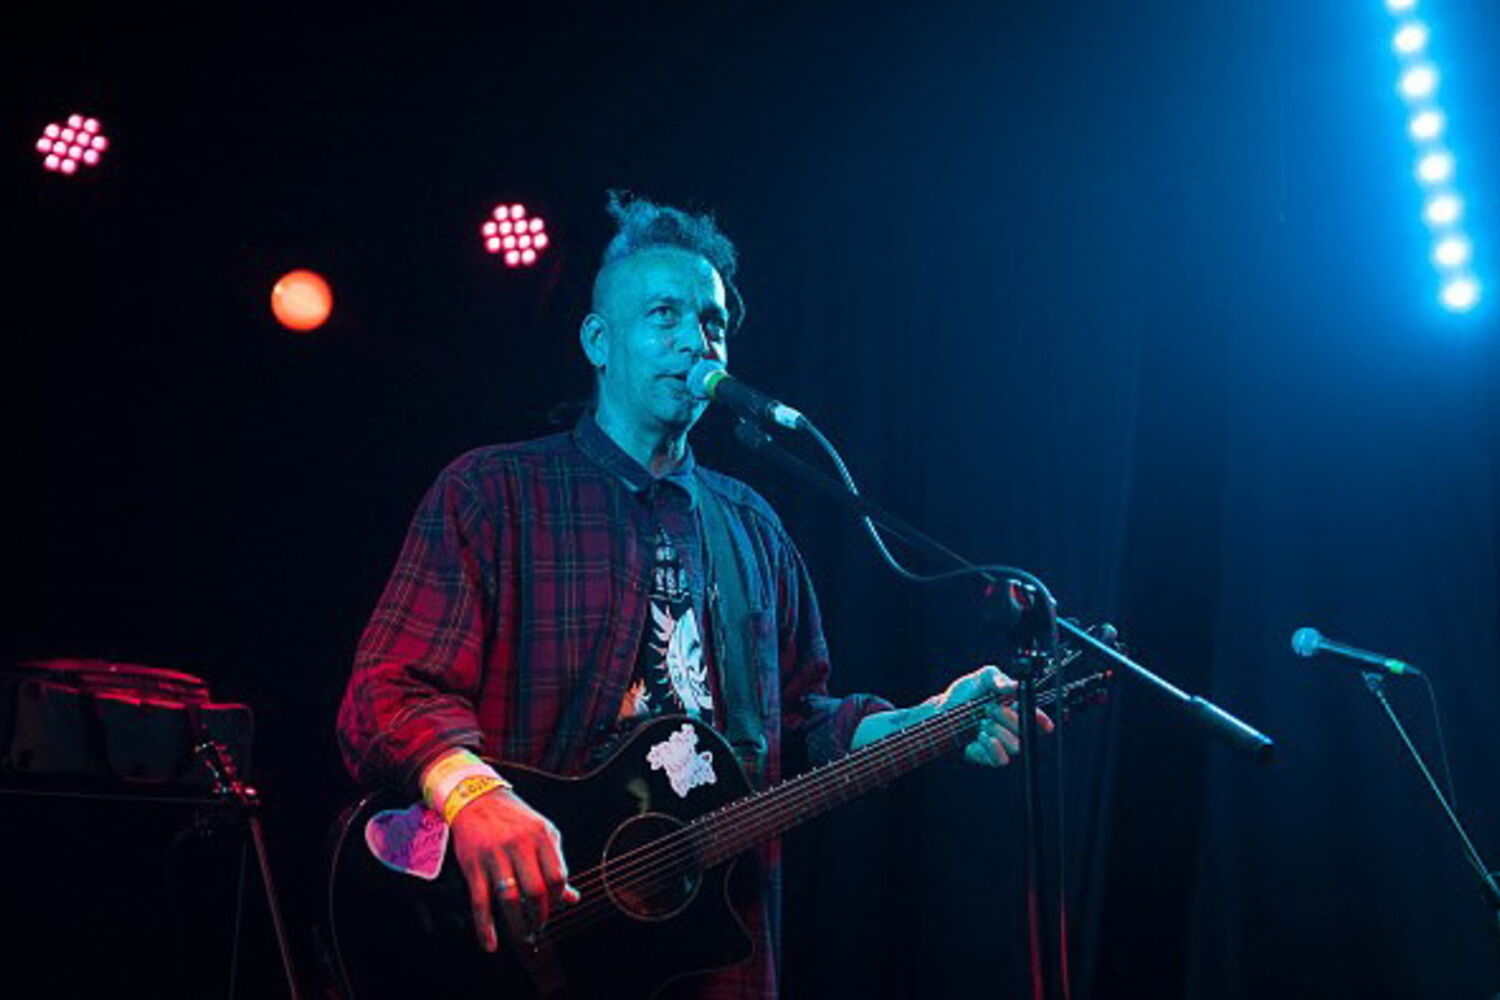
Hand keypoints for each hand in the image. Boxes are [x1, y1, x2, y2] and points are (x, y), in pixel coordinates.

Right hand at [450, 788, 580, 952]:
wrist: (475, 798)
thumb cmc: (514, 819)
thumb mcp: (541, 833)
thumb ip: (555, 864)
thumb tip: (572, 899)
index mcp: (541, 835)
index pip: (557, 876)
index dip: (558, 897)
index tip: (554, 906)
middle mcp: (519, 844)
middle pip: (536, 890)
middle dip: (540, 915)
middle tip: (539, 926)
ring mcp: (495, 855)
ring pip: (510, 899)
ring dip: (519, 924)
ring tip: (524, 935)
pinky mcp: (473, 865)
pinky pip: (480, 902)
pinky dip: (485, 927)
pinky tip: (490, 944)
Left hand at [933, 664, 1054, 766]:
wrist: (942, 711)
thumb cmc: (965, 694)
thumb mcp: (981, 678)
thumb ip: (998, 678)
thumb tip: (1014, 685)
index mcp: (1014, 708)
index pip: (1036, 718)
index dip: (1042, 720)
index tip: (1041, 720)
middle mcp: (1010, 727)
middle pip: (1025, 731)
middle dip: (1009, 718)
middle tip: (991, 708)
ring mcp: (1000, 742)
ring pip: (1015, 746)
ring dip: (998, 732)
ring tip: (982, 722)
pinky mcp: (988, 756)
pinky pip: (1000, 759)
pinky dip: (993, 747)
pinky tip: (981, 735)